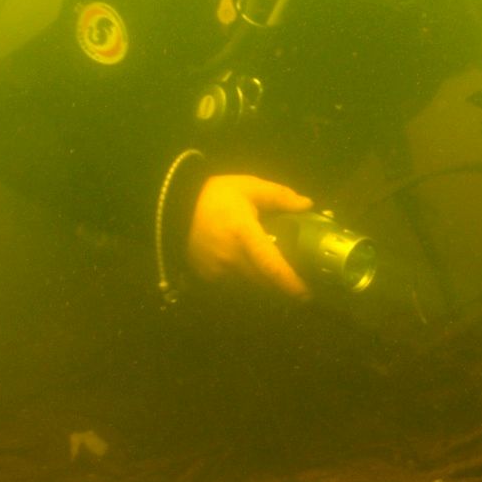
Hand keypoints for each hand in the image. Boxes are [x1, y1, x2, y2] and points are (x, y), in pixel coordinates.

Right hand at [185, 174, 313, 297]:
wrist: (173, 206)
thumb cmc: (215, 196)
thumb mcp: (248, 187)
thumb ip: (280, 196)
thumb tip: (308, 205)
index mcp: (243, 233)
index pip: (270, 265)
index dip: (290, 283)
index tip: (306, 294)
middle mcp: (231, 258)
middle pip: (266, 282)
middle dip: (285, 286)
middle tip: (305, 282)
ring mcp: (217, 271)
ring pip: (252, 286)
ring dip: (268, 284)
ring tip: (283, 276)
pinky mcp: (208, 278)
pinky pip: (236, 286)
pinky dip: (250, 281)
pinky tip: (256, 270)